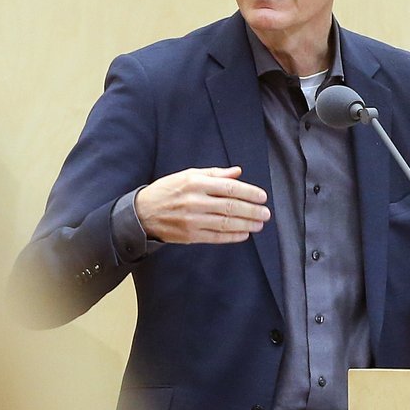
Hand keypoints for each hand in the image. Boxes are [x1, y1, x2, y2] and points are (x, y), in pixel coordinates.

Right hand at [136, 166, 270, 243]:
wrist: (143, 212)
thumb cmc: (168, 190)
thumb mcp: (188, 174)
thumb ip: (214, 174)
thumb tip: (237, 172)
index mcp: (196, 183)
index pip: (229, 188)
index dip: (249, 193)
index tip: (262, 197)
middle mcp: (195, 201)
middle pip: (231, 207)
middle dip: (252, 211)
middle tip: (266, 213)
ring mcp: (193, 220)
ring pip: (226, 223)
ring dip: (246, 225)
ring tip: (259, 224)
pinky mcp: (190, 235)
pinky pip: (216, 237)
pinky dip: (232, 236)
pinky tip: (244, 234)